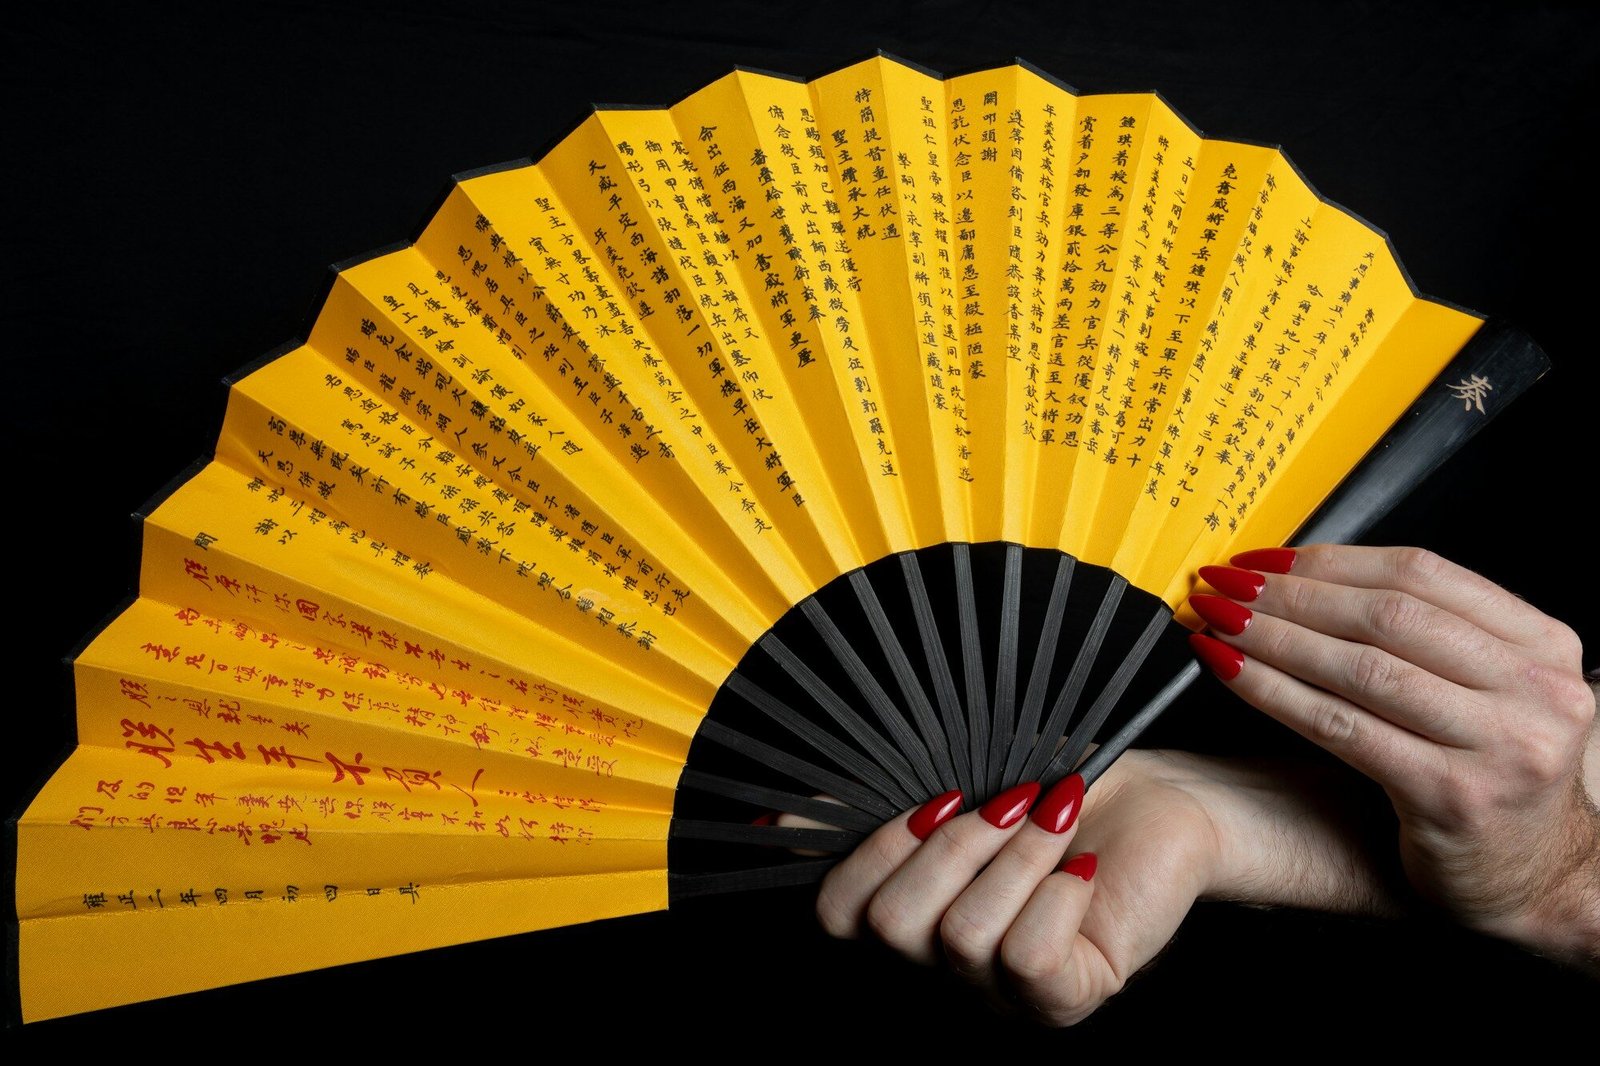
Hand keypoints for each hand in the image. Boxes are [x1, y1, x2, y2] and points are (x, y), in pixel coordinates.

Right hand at [804, 748, 1398, 1025]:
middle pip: (894, 925)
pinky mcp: (1067, 999)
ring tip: (1057, 818)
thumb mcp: (951, 778)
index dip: (871, 855)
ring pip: (964, 936)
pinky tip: (1082, 862)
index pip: (836, 917)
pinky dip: (1057, 891)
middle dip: (958, 844)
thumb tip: (770, 818)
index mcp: (908, 914)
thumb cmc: (1051, 782)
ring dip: (1018, 855)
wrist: (1158, 796)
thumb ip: (864, 800)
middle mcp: (943, 970)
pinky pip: (1031, 959)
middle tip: (1011, 801)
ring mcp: (1002, 994)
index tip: (934, 799)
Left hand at [1189, 544, 1599, 965]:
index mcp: (1544, 646)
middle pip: (1386, 615)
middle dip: (1292, 594)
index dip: (1331, 560)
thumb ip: (1432, 635)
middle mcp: (1535, 690)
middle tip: (1228, 583)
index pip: (1422, 574)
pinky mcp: (1451, 796)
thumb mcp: (1494, 691)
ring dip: (1272, 636)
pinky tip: (1231, 671)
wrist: (1540, 881)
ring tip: (1218, 620)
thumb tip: (1309, 577)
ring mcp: (1500, 745)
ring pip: (1359, 668)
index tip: (1267, 557)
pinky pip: (1341, 728)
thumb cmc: (1495, 777)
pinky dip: (1274, 692)